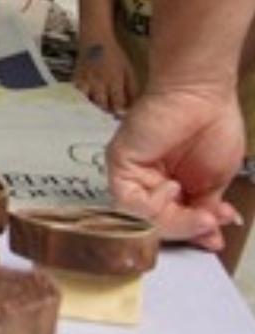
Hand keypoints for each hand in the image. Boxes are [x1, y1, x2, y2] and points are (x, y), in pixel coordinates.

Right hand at [74, 38, 138, 113]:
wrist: (95, 38)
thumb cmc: (114, 54)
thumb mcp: (128, 68)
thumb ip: (132, 86)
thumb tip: (135, 102)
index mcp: (114, 79)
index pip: (118, 103)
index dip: (120, 111)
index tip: (122, 115)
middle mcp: (100, 82)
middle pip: (102, 105)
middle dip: (107, 111)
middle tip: (110, 115)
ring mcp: (86, 80)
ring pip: (89, 100)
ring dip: (94, 106)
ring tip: (98, 109)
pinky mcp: (76, 77)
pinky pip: (78, 92)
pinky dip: (82, 97)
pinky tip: (86, 99)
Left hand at [106, 85, 244, 249]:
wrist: (203, 94)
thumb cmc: (212, 126)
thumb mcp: (215, 181)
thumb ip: (204, 208)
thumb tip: (210, 236)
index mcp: (168, 185)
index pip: (173, 222)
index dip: (192, 234)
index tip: (214, 240)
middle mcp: (146, 180)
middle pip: (156, 223)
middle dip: (186, 231)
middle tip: (210, 227)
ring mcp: (131, 171)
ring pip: (140, 217)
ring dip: (174, 222)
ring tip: (201, 213)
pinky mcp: (119, 161)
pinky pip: (127, 199)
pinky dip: (152, 205)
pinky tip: (174, 189)